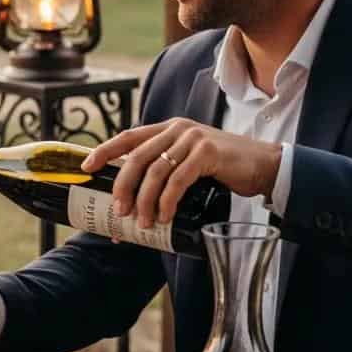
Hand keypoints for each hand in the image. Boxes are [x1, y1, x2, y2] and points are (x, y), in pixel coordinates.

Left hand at [81, 118, 281, 228]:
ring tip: (142, 222)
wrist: (265, 165)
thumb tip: (133, 199)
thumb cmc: (223, 168)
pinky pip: (179, 179)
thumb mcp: (188, 161)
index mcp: (167, 129)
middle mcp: (177, 129)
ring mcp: (193, 139)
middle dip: (122, 186)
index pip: (128, 136)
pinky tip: (164, 216)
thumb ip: (165, 168)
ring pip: (156, 171)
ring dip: (145, 200)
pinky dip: (167, 201)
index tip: (86, 167)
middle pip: (137, 157)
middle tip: (118, 210)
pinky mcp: (208, 153)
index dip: (104, 150)